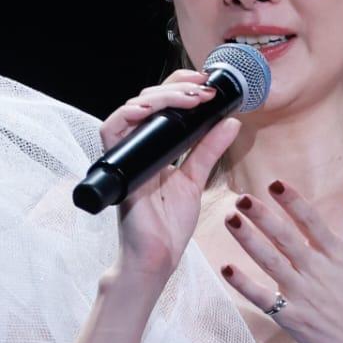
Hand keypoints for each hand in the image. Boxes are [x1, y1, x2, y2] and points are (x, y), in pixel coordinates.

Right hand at [98, 68, 241, 282]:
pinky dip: (128, 115)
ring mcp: (126, 157)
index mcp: (153, 148)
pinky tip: (150, 109)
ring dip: (158, 97)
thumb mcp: (196, 178)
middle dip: (174, 87)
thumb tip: (231, 121)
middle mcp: (136, 148)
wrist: (158, 257)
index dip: (179, 88)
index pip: (159, 106)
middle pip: (144, 101)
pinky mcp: (119, 169)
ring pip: (129, 110)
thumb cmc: (169, 225)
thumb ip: (209, 149)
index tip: (206, 84)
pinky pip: (111, 132)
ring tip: (189, 98)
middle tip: (203, 88)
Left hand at [219, 175, 342, 342]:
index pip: (311, 221)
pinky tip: (227, 268)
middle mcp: (318, 272)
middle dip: (262, 216)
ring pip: (270, 262)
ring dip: (248, 240)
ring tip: (230, 220)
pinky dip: (244, 285)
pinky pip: (263, 298)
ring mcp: (303, 295)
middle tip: (242, 198)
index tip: (274, 184)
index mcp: (338, 255)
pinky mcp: (292, 319)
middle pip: (285, 238)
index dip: (292, 201)